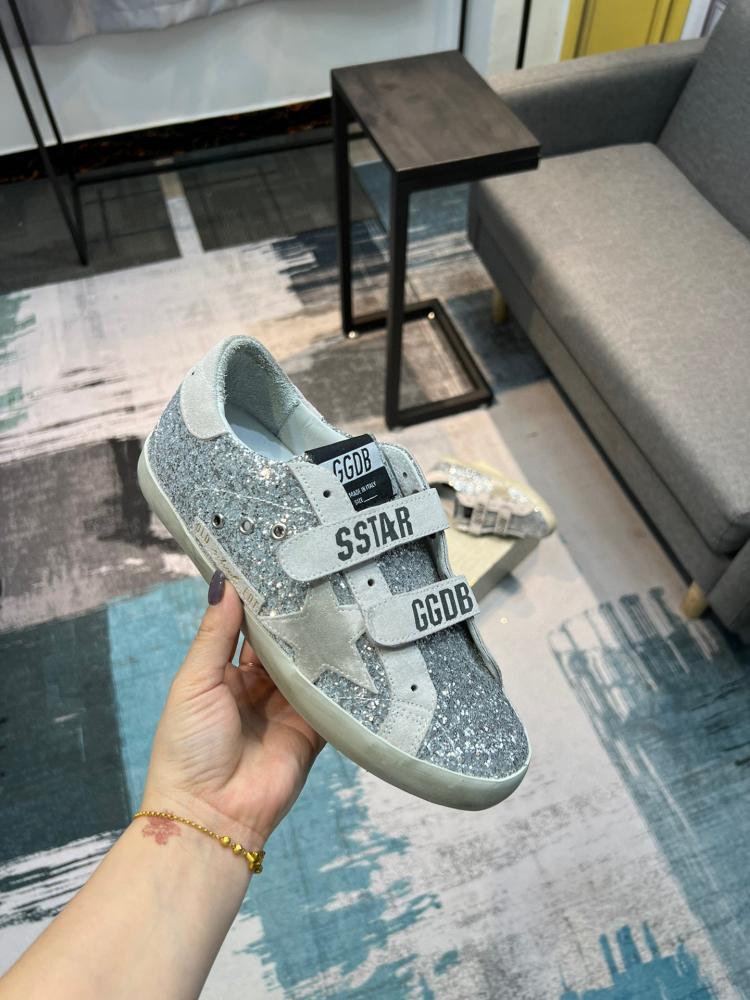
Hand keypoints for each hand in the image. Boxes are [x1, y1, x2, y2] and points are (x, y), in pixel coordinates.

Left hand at [142, 573, 324, 847]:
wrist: (210, 815)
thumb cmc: (188, 748)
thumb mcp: (195, 682)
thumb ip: (215, 633)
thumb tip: (223, 582)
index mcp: (226, 676)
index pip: (250, 630)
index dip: (263, 602)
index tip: (279, 565)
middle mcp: (259, 690)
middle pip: (284, 646)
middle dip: (297, 619)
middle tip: (319, 577)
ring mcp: (288, 710)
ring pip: (310, 668)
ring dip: (320, 644)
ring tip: (341, 602)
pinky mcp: (313, 732)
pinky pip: (330, 700)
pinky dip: (340, 680)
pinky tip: (355, 648)